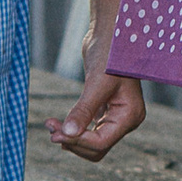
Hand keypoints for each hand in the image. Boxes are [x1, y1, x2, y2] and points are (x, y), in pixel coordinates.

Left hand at [49, 16, 144, 160]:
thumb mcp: (97, 81)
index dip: (78, 140)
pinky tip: (57, 122)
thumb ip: (84, 109)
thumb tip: (68, 134)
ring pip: (91, 142)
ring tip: (51, 125)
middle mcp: (125, 120)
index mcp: (130, 116)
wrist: (110, 32)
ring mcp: (114, 116)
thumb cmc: (110, 52)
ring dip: (70, 137)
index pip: (102, 142)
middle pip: (96, 148)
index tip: (57, 132)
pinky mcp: (102, 109)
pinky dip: (72, 129)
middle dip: (73, 141)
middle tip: (51, 130)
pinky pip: (88, 130)